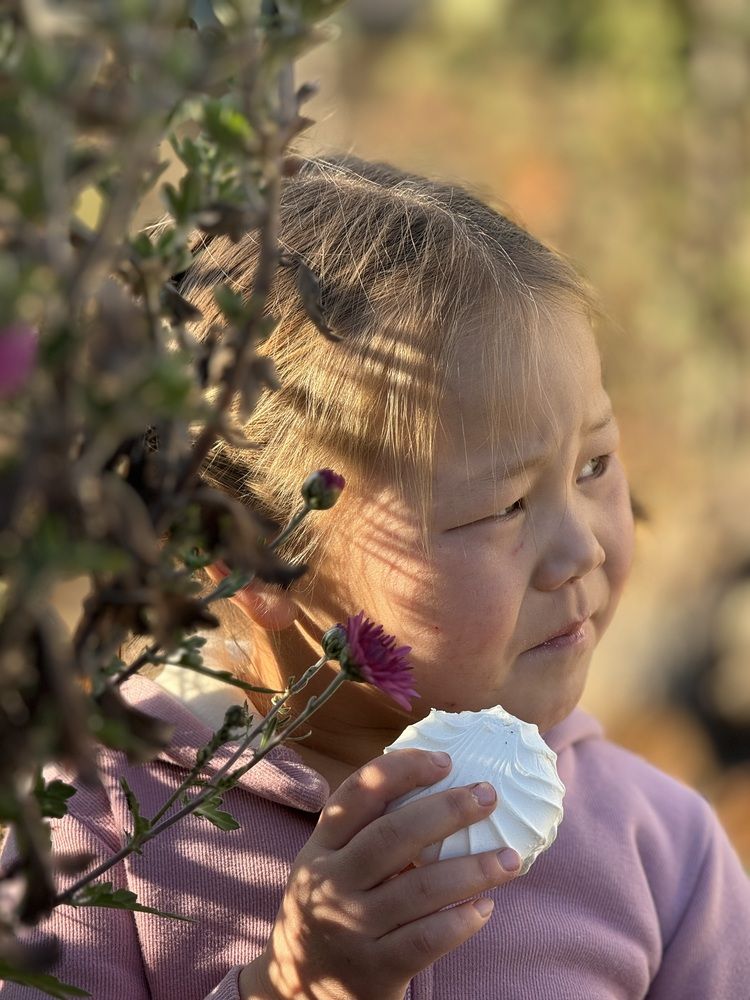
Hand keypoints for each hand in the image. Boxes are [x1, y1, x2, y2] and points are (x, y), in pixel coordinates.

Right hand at [239, 748, 520, 999]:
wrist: (298, 991)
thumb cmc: (330, 907)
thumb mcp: (328, 863)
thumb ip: (365, 827)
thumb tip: (438, 778)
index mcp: (320, 847)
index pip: (357, 793)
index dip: (402, 769)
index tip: (444, 761)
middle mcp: (332, 883)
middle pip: (394, 836)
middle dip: (448, 810)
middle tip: (488, 796)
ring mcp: (352, 928)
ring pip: (421, 889)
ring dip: (474, 869)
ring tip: (510, 858)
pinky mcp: (376, 970)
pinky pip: (428, 939)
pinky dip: (462, 921)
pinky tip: (486, 907)